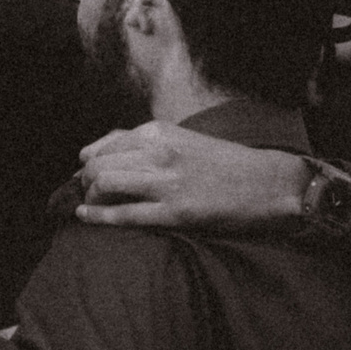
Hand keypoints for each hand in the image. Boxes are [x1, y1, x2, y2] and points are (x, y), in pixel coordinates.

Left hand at [74, 121, 308, 231]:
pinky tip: (86, 218)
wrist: (265, 183)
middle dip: (85, 181)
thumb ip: (142, 142)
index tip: (85, 174)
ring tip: (91, 206)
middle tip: (85, 194)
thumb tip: (94, 152)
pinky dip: (98, 217)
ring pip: (104, 184)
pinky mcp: (174, 211)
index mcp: (159, 131)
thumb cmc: (222, 163)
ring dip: (90, 197)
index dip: (89, 162)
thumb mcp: (181, 139)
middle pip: (99, 164)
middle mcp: (158, 151)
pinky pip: (124, 214)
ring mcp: (166, 182)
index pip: (106, 145)